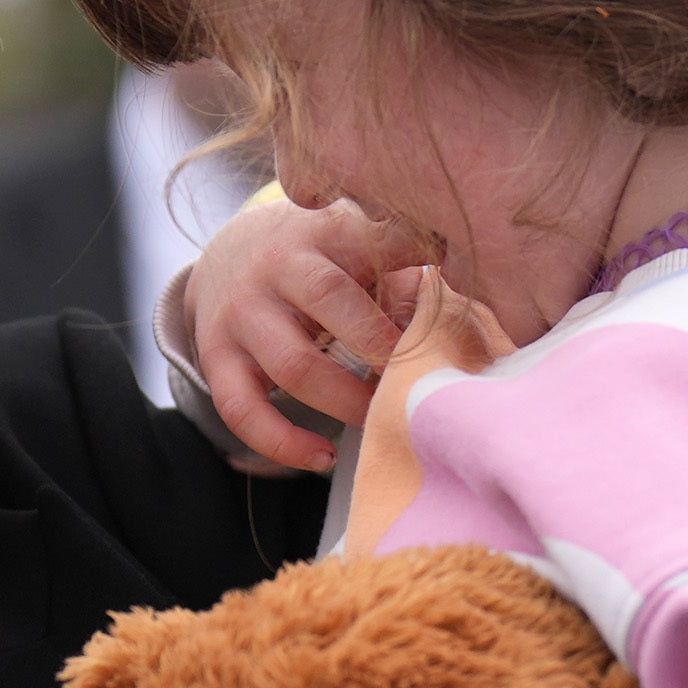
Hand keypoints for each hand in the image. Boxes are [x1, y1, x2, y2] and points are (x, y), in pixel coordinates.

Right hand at [184, 198, 434, 471]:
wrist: (228, 255)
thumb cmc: (320, 258)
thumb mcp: (357, 238)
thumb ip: (406, 257)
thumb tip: (471, 285)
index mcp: (325, 231)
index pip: (371, 236)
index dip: (412, 257)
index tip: (447, 291)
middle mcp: (276, 266)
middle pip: (330, 299)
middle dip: (382, 346)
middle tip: (418, 377)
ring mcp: (241, 314)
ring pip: (293, 364)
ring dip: (346, 400)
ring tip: (380, 417)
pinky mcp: (216, 358)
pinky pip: (243, 411)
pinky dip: (283, 444)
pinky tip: (323, 456)